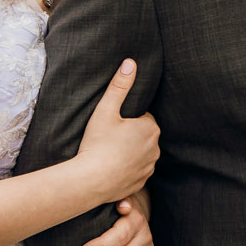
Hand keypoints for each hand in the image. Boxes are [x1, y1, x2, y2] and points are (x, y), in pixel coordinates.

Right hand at [75, 60, 158, 203]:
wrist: (90, 181)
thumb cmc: (97, 143)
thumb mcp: (106, 110)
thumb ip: (119, 85)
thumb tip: (130, 62)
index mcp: (150, 128)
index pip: (142, 117)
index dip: (127, 119)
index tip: (112, 124)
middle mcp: (155, 148)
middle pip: (142, 135)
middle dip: (129, 135)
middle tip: (108, 137)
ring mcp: (149, 167)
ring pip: (140, 153)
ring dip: (129, 152)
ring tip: (109, 152)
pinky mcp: (141, 182)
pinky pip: (136, 170)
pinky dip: (126, 168)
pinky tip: (111, 167)